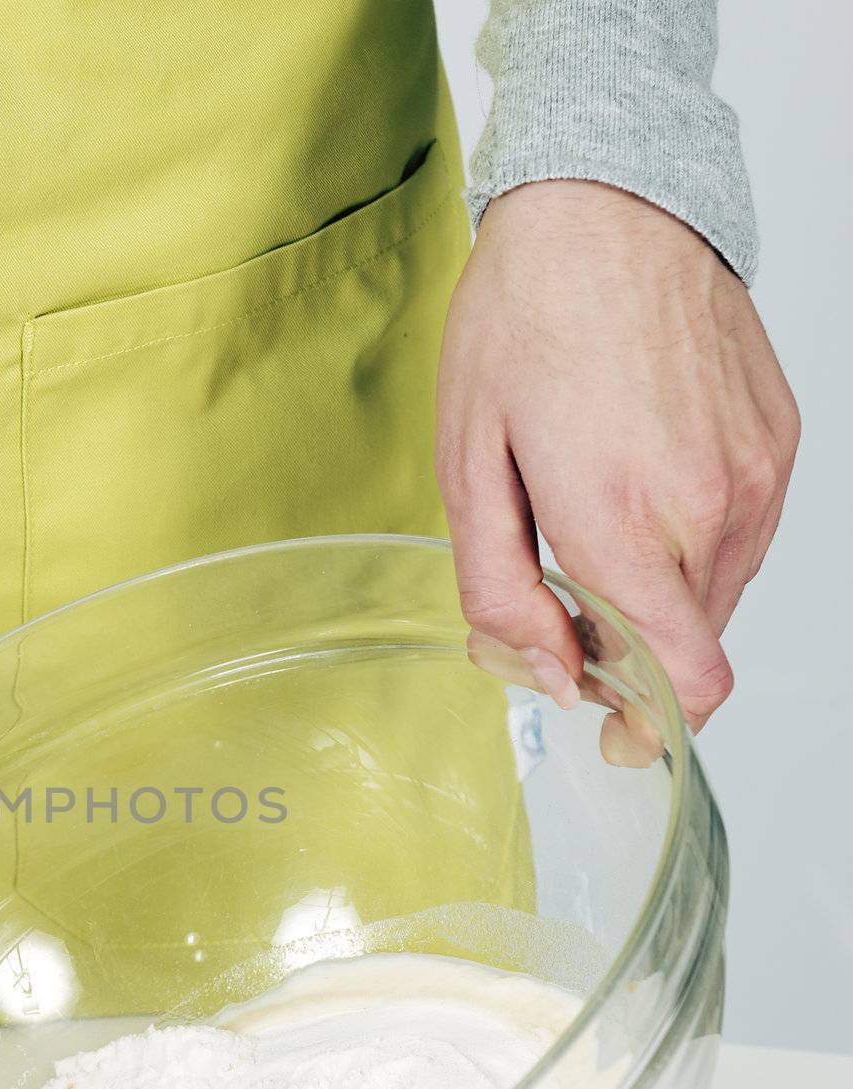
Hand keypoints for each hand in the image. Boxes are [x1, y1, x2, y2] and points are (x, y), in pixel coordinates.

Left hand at [436, 179, 798, 750]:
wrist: (605, 207)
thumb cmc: (522, 324)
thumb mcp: (467, 467)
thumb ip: (502, 590)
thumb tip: (547, 671)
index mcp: (624, 521)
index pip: (685, 681)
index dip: (647, 722)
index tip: (609, 720)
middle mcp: (711, 506)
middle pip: (689, 646)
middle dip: (625, 649)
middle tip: (558, 592)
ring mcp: (758, 473)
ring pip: (717, 596)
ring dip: (657, 594)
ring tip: (593, 517)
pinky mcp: (780, 442)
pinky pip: (741, 536)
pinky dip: (690, 543)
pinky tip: (638, 482)